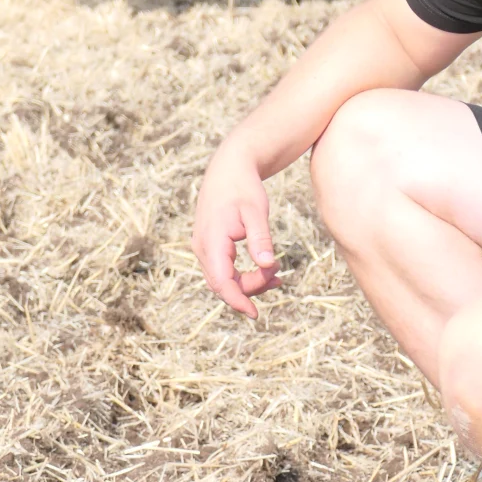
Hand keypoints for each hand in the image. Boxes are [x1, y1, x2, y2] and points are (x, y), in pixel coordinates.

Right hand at [192, 143, 281, 318]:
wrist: (229, 167)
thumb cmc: (244, 186)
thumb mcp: (256, 211)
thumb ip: (260, 237)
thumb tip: (267, 264)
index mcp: (211, 240)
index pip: (222, 282)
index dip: (238, 301)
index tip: (255, 315)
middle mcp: (202, 247)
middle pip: (223, 284)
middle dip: (250, 289)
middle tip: (278, 279)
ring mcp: (203, 247)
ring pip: (223, 279)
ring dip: (248, 283)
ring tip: (277, 277)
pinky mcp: (210, 245)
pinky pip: (224, 269)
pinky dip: (243, 274)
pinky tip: (266, 269)